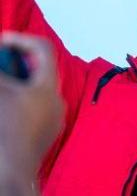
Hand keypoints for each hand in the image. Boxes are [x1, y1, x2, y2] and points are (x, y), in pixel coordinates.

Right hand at [0, 33, 63, 193]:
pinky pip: (33, 112)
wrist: (12, 171)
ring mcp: (53, 120)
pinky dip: (18, 105)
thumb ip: (0, 71)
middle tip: (0, 66)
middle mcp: (56, 100)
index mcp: (48, 85)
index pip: (43, 49)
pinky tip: (6, 110)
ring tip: (3, 89)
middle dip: (15, 66)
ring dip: (16, 87)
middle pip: (38, 72)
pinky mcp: (45, 136)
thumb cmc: (6, 128)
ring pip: (35, 94)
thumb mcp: (0, 91)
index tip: (1, 40)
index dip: (21, 40)